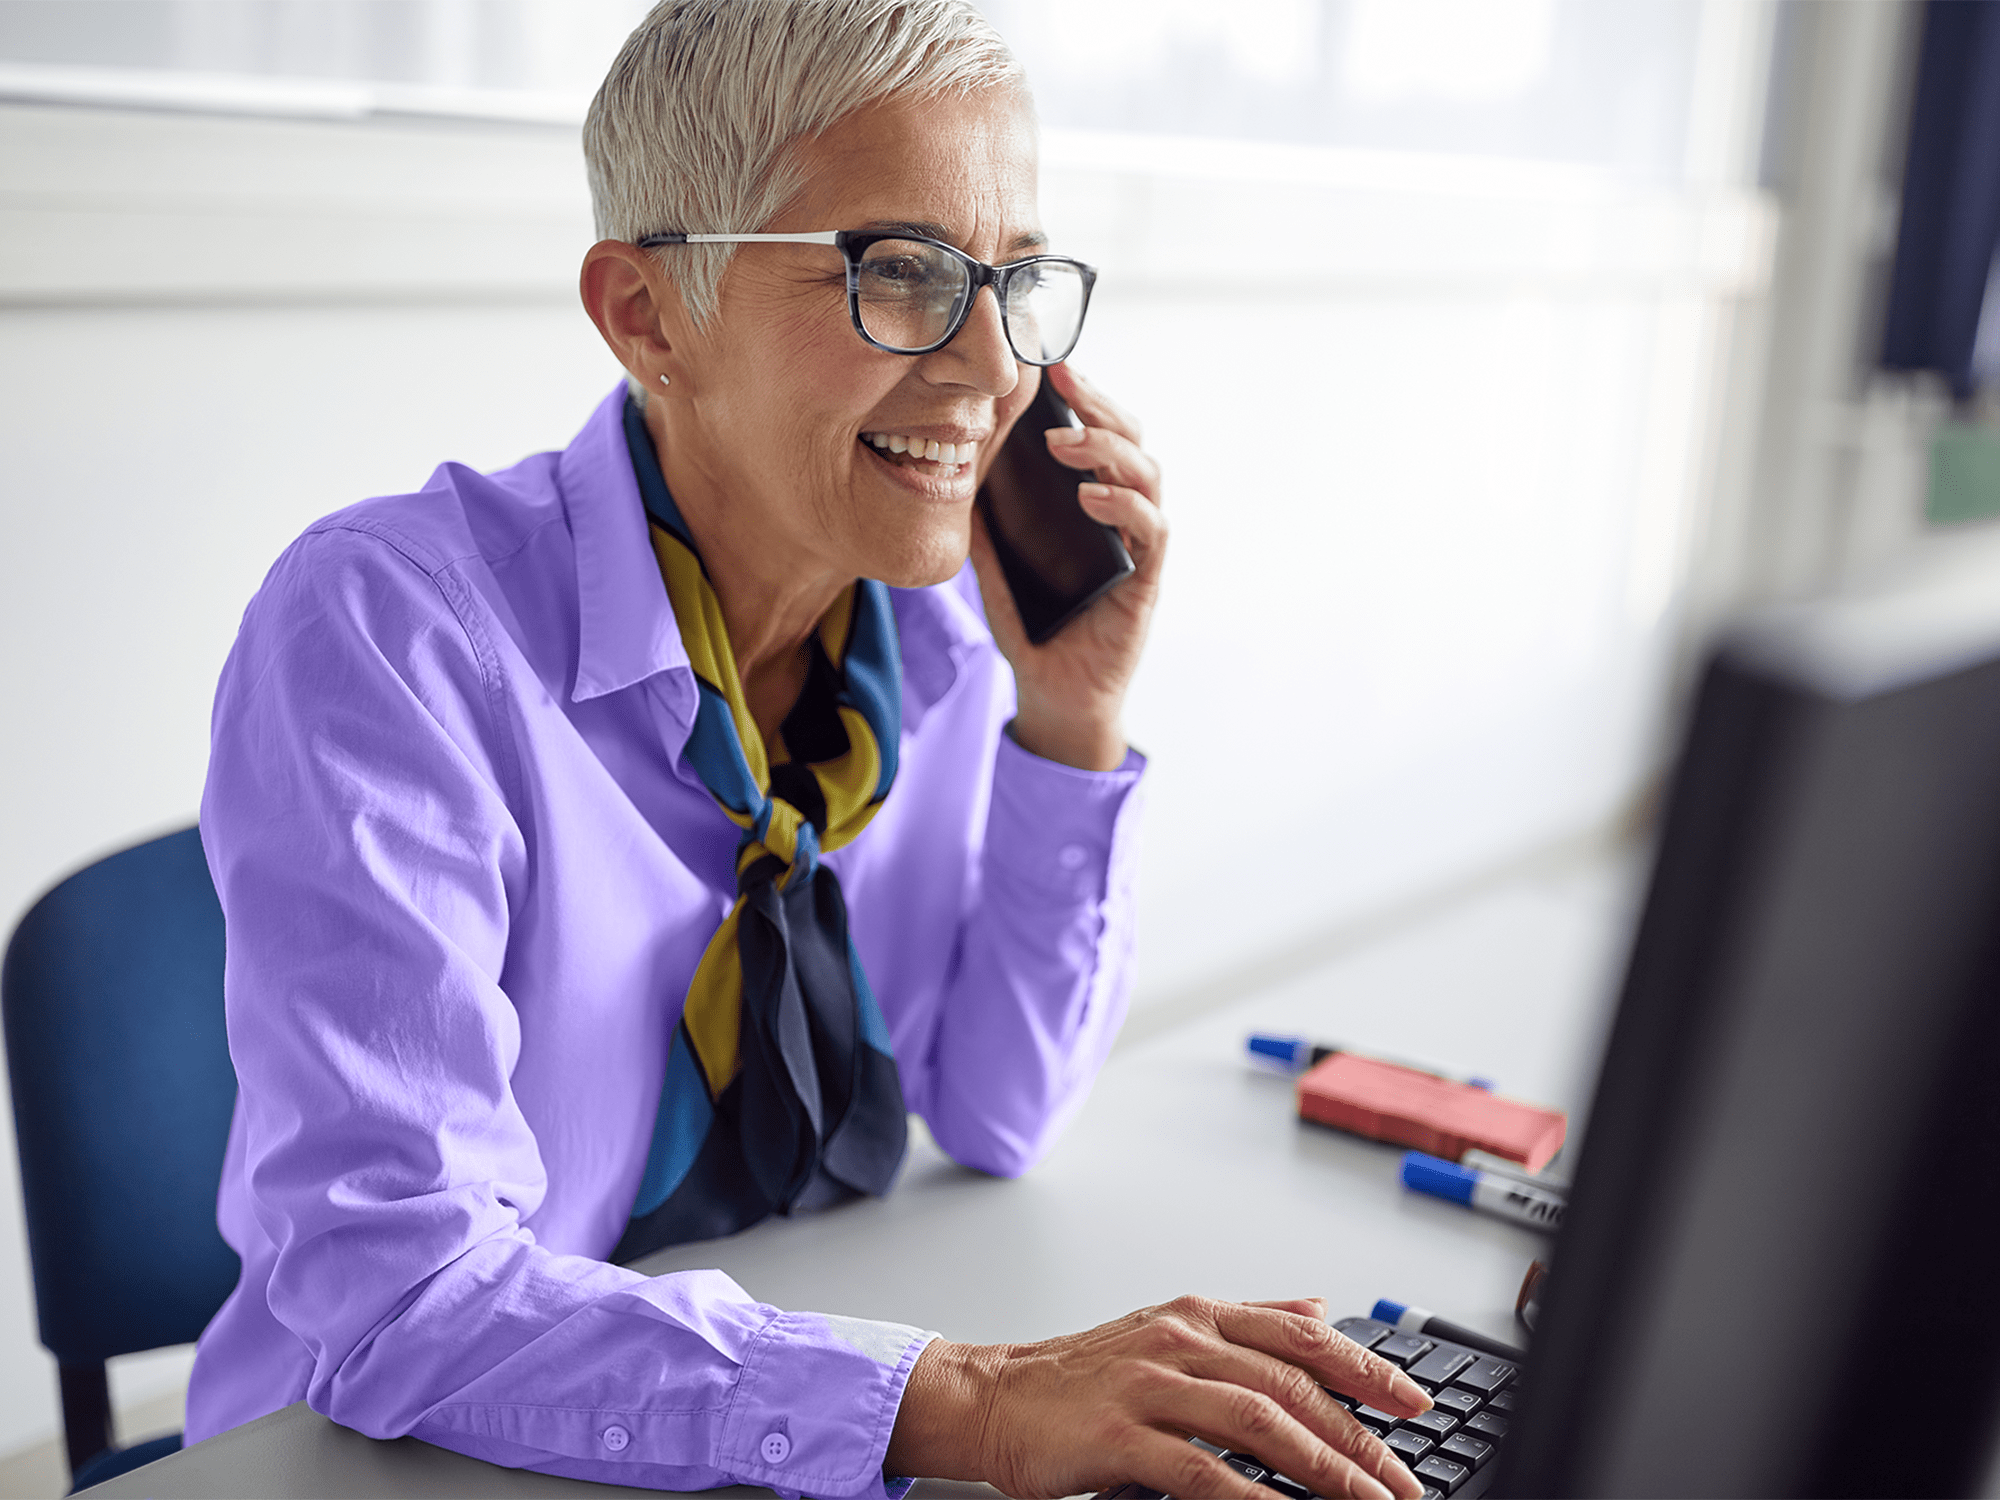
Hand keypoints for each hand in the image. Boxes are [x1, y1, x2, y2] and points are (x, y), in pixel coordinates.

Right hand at [883, 1295, 1431, 1499]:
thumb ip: (1249, 1322)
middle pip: (1291, 1386)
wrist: (992, 1398)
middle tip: (1403, 1481)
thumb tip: (1319, 1309)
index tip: (1415, 1404)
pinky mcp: (1119, 1437)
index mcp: (1197, 1316)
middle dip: (1359, 1438)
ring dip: (1324, 1470)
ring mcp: (1149, 1387)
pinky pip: (1201, 1472)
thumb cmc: (1079, 1375)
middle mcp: (1180, 1342)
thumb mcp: (1168, 1331)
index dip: (1366, 1369)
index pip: (1301, 1336)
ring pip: (1259, 1422)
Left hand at [968, 362, 1164, 771]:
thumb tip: (947, 464)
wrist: (1053, 690)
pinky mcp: (1145, 579)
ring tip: (1064, 444)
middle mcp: (1121, 513)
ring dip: (1107, 449)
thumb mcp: (992, 558)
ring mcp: (1137, 544)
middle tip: (1064, 381)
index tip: (1050, 365)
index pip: (1096, 431)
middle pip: (1129, 438)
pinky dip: (1123, 506)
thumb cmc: (1032, 621)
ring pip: (1146, 474)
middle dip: (1099, 404)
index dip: (1081, 396)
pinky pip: (1149, 530)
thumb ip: (982, 515)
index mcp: (1090, 498)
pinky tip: (1088, 498)